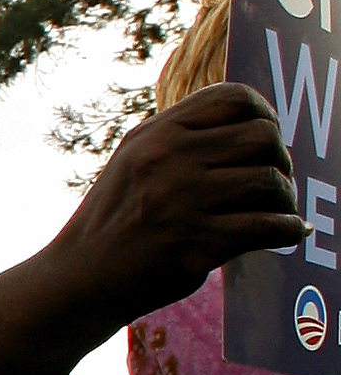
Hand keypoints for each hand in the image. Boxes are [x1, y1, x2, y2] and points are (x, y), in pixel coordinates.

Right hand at [62, 84, 303, 316]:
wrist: (81, 277)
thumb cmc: (117, 220)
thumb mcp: (136, 160)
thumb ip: (182, 138)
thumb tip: (254, 129)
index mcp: (157, 132)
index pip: (234, 97)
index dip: (264, 115)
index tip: (266, 141)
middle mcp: (169, 158)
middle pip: (263, 137)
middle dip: (280, 161)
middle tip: (275, 183)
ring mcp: (182, 200)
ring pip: (269, 181)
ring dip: (286, 199)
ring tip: (281, 211)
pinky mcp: (195, 242)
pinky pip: (267, 227)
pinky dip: (290, 230)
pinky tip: (291, 233)